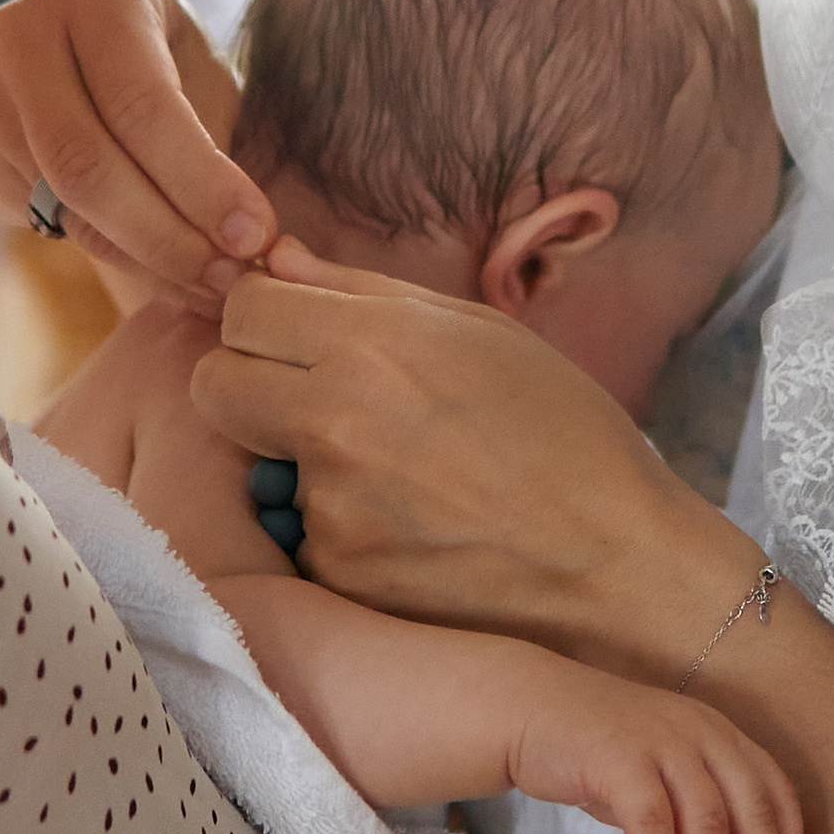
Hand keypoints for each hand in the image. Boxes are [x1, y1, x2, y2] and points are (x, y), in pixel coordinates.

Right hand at [0, 0, 275, 311]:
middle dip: (165, 235)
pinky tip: (164, 266)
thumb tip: (251, 243)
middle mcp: (23, 30)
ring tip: (209, 281)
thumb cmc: (173, 63)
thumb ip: (220, 147)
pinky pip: (43, 220)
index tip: (254, 235)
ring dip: (143, 257)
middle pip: (85, 162)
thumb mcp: (205, 76)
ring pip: (62, 202)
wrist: (99, 57)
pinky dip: (112, 255)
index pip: (141, 102)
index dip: (199, 180)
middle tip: (229, 278)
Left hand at [191, 240, 754, 676]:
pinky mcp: (335, 575)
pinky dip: (339, 532)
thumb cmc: (565, 437)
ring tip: (400, 479)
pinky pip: (300, 534)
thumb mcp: (480, 334)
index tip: (298, 335)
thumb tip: (273, 258)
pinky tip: (410, 533)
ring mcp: (330, 506)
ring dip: (304, 464)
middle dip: (249, 383)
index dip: (266, 317)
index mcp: (375, 345)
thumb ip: (361, 292)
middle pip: (214, 383)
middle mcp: (338, 420)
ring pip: (258, 464)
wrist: (618, 566)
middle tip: (315, 401)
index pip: (242, 308)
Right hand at [511, 684, 802, 833]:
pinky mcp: (618, 758)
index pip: (777, 795)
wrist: (528, 706)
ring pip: (708, 830)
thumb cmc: (598, 750)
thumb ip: (700, 812)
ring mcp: (662, 742)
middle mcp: (701, 733)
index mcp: (720, 734)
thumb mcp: (664, 772)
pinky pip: (650, 826)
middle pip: (753, 818)